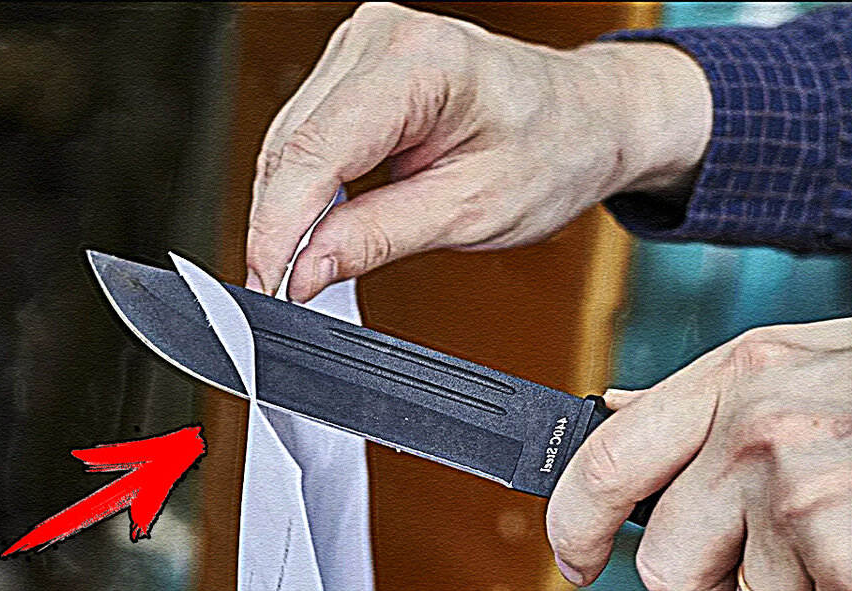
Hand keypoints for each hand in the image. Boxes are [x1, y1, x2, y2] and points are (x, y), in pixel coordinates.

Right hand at [246, 2, 710, 301]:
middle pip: (291, 146)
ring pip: (286, 142)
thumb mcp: (470, 212)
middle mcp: (381, 37)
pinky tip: (311, 228)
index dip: (279, 228)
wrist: (583, 116)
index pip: (315, 152)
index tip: (267, 285)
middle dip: (277, 227)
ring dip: (285, 211)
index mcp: (421, 62)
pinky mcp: (352, 66)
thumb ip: (377, 238)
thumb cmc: (553, 149)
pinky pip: (303, 133)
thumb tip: (303, 268)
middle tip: (280, 292)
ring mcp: (361, 46)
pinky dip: (301, 188)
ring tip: (297, 269)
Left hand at [548, 318, 851, 590]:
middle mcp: (758, 432)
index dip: (574, 525)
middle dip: (717, 584)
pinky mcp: (850, 562)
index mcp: (739, 377)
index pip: (607, 461)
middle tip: (786, 557)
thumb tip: (615, 412)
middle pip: (668, 567)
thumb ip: (709, 398)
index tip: (575, 561)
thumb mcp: (807, 364)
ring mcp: (805, 498)